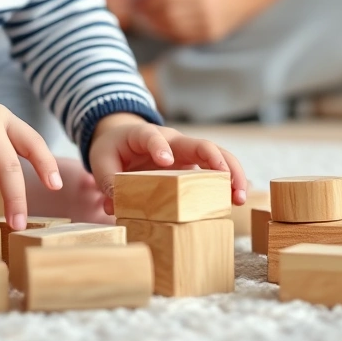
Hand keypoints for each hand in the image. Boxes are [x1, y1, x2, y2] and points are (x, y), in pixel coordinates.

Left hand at [87, 113, 247, 214]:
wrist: (123, 137)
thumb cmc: (113, 147)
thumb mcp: (101, 159)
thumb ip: (106, 179)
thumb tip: (114, 205)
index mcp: (144, 135)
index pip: (152, 137)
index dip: (159, 146)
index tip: (165, 159)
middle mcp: (172, 141)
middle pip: (201, 144)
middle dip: (217, 162)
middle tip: (229, 183)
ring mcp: (185, 153)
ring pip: (216, 156)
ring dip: (231, 174)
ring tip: (239, 197)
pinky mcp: (191, 166)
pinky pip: (214, 170)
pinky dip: (227, 183)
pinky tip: (237, 200)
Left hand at [134, 0, 253, 44]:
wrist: (246, 1)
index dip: (150, 1)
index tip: (138, 1)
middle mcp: (205, 9)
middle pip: (169, 15)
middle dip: (150, 14)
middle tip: (138, 12)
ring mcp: (209, 25)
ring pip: (174, 29)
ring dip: (156, 26)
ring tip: (146, 21)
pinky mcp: (210, 37)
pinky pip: (183, 38)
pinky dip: (169, 34)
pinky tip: (160, 29)